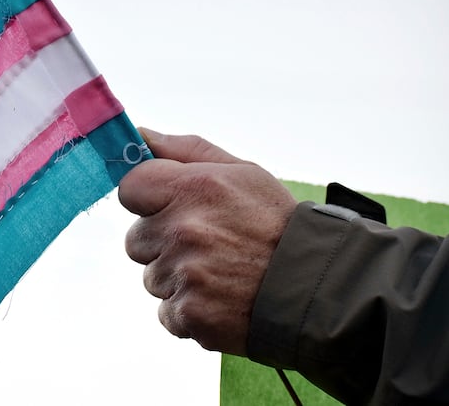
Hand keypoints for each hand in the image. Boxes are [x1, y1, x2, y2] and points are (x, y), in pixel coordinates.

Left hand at [119, 128, 296, 355]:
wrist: (317, 288)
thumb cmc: (276, 224)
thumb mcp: (243, 173)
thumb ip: (186, 151)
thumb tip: (140, 133)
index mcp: (195, 188)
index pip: (130, 188)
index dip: (146, 199)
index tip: (166, 207)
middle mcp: (184, 229)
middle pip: (136, 239)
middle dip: (162, 243)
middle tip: (205, 245)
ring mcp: (185, 275)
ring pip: (152, 277)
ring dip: (176, 279)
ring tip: (219, 273)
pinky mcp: (190, 314)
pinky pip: (167, 312)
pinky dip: (188, 311)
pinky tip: (220, 299)